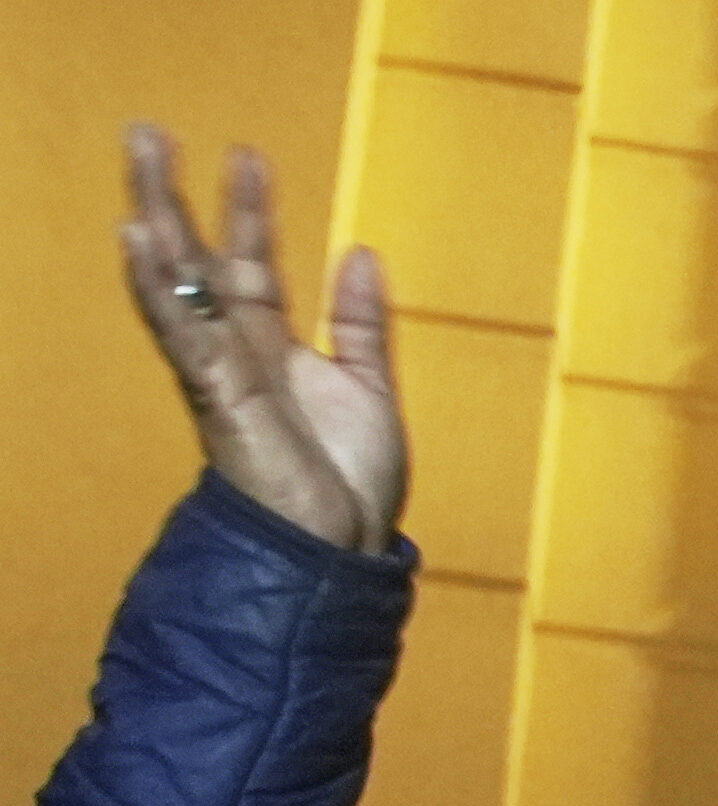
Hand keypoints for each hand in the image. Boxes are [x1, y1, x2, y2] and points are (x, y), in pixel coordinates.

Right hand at [118, 130, 400, 556]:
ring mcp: (220, 369)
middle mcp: (237, 350)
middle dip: (173, 196)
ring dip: (155, 216)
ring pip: (176, 279)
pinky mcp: (214, 393)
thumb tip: (360, 251)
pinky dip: (157, 286)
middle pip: (194, 258)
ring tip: (140, 157)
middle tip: (147, 132)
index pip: (249, 263)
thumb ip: (360, 323)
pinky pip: (179, 331)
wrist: (340, 549)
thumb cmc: (350, 484)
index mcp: (271, 347)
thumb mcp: (369, 387)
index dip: (247, 211)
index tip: (246, 156)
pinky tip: (137, 240)